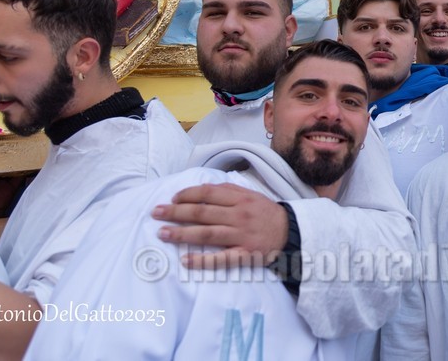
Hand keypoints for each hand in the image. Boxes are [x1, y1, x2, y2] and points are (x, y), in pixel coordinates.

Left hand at [152, 183, 287, 268]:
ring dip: (182, 233)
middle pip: (202, 213)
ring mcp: (241, 236)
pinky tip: (185, 260)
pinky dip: (202, 260)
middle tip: (156, 213)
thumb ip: (229, 191)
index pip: (207, 194)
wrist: (291, 232)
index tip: (172, 199)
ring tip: (163, 233)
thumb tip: (202, 188)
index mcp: (240, 199)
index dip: (187, 195)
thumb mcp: (251, 195)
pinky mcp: (244, 255)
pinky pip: (221, 258)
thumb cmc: (266, 213)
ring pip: (206, 234)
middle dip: (176, 212)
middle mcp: (239, 215)